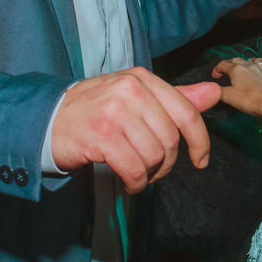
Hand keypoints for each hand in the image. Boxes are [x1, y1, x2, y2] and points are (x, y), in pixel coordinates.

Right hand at [50, 67, 220, 192]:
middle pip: (170, 139)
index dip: (199, 141)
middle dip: (166, 163)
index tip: (201, 160)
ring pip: (154, 155)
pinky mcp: (100, 135)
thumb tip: (214, 93)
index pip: (185, 112)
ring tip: (137, 174)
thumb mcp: (134, 97)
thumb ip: (174, 98)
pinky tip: (129, 182)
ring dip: (150, 175)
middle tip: (154, 170)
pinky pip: (134, 169)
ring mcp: (114, 111)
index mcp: (141, 78)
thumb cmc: (94, 111)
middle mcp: (130, 89)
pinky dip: (136, 183)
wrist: (47, 120)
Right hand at [211, 37, 261, 118]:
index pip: (223, 64)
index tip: (215, 74)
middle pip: (237, 60)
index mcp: (237, 70)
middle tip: (226, 71)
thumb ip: (219, 90)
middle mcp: (250, 65)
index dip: (217, 69)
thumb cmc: (251, 100)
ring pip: (254, 60)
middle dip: (230, 64)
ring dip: (248, 62)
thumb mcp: (228, 97)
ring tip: (245, 66)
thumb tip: (212, 88)